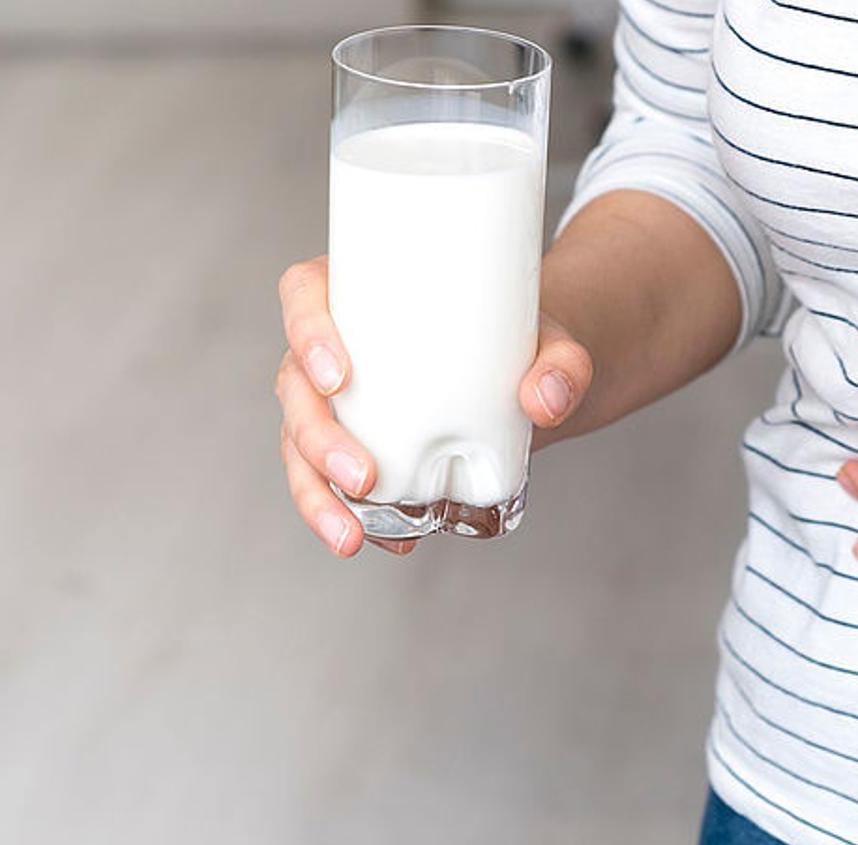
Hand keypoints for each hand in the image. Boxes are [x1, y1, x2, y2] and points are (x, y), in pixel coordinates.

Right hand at [276, 256, 593, 557]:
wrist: (524, 379)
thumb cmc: (519, 340)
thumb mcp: (550, 341)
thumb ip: (562, 364)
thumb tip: (546, 399)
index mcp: (359, 293)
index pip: (305, 294)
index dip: (307, 332)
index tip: (339, 375)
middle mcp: (334, 347)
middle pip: (295, 385)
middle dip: (317, 438)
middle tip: (363, 476)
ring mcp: (337, 402)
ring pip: (299, 445)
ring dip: (316, 494)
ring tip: (351, 536)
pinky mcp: (352, 446)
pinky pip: (328, 482)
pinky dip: (347, 516)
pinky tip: (381, 539)